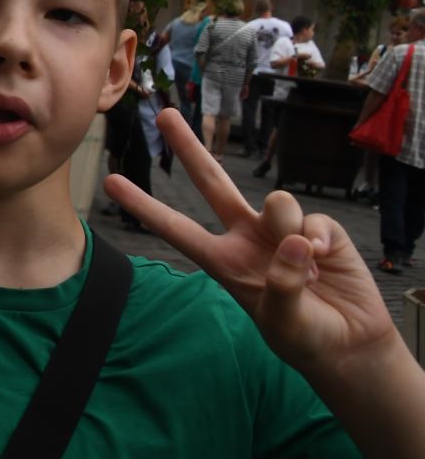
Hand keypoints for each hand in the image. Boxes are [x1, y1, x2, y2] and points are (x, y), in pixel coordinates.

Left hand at [106, 108, 400, 380]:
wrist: (350, 344)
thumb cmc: (306, 336)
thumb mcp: (284, 321)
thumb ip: (284, 286)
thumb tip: (296, 242)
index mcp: (224, 261)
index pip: (176, 228)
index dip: (144, 206)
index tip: (109, 181)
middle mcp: (248, 237)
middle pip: (213, 183)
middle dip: (190, 148)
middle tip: (165, 114)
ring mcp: (282, 230)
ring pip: (278, 203)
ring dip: (289, 226)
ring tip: (309, 267)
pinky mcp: (320, 231)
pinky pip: (316, 221)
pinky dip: (322, 241)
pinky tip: (328, 263)